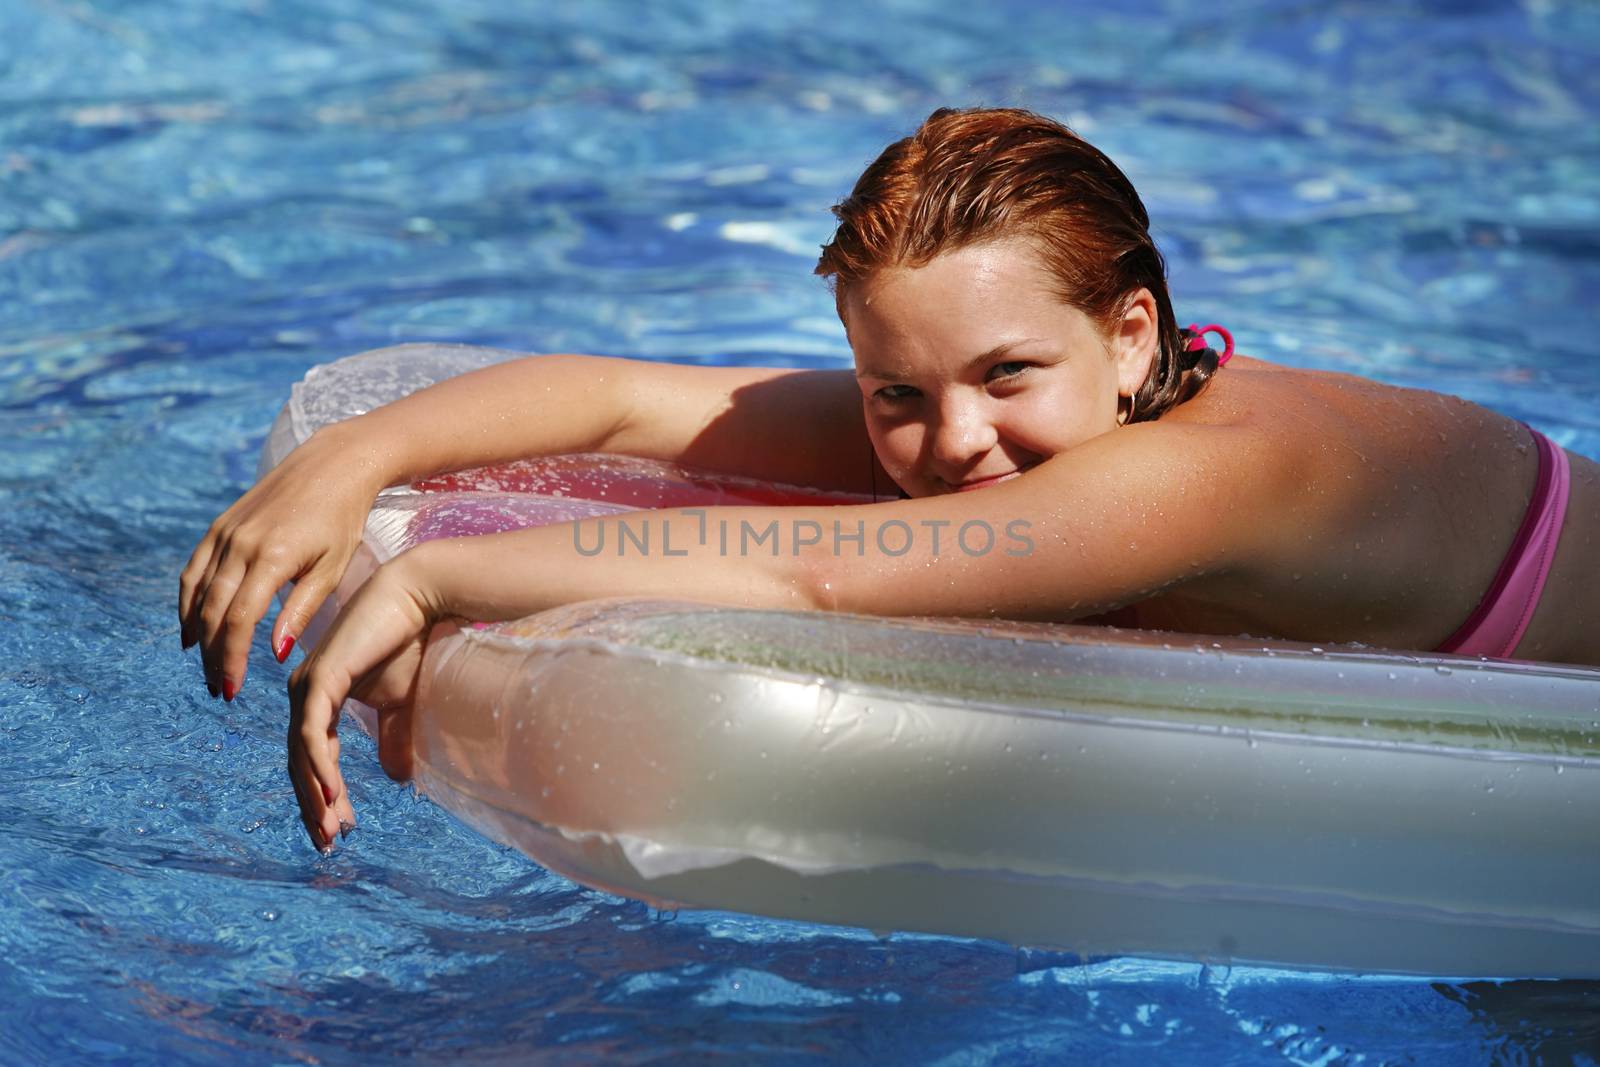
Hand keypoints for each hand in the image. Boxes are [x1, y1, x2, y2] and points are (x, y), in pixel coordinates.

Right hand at [179, 423, 389, 699]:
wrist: (332, 464)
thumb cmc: (342, 520)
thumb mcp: (332, 569)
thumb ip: (300, 611)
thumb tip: (274, 655)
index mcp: (272, 558)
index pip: (237, 621)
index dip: (230, 659)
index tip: (233, 689)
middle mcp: (240, 544)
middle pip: (211, 612)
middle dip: (212, 655)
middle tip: (220, 688)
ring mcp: (225, 532)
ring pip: (197, 593)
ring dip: (196, 634)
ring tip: (205, 667)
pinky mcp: (219, 525)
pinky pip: (194, 570)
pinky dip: (188, 602)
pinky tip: (192, 629)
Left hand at [286, 553, 436, 851]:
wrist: (420, 602)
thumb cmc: (410, 644)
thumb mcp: (402, 705)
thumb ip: (393, 737)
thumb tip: (398, 779)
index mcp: (319, 698)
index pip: (312, 756)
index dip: (322, 795)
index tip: (337, 829)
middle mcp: (305, 692)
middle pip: (300, 761)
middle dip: (313, 804)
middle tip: (327, 841)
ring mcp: (308, 684)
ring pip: (301, 751)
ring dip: (314, 793)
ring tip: (330, 827)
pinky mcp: (321, 677)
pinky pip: (313, 731)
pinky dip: (320, 764)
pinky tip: (331, 791)